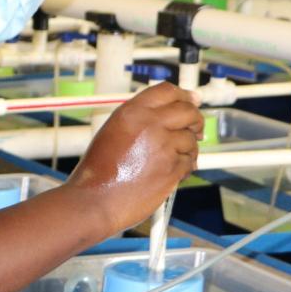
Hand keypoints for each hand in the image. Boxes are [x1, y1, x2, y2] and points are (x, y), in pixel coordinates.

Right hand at [65, 81, 202, 231]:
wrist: (94, 200)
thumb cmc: (97, 172)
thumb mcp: (112, 131)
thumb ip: (139, 119)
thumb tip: (164, 114)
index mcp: (132, 112)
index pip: (167, 91)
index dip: (184, 95)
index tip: (192, 100)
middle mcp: (150, 124)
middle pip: (188, 111)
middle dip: (195, 120)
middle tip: (195, 129)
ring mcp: (164, 146)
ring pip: (191, 140)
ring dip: (188, 149)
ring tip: (172, 159)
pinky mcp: (172, 169)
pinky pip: (189, 162)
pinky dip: (185, 168)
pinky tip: (171, 173)